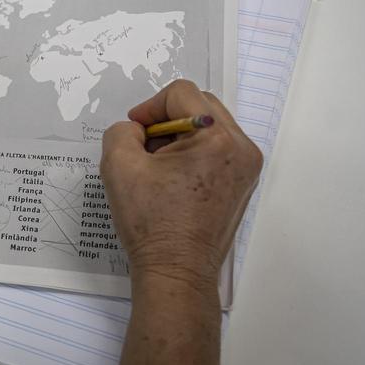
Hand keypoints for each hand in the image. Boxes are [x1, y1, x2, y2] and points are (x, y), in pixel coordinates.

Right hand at [101, 79, 261, 294]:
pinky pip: (217, 149)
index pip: (182, 94)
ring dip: (179, 136)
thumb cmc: (151, 222)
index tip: (134, 132)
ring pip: (209, 126)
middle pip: (201, 105)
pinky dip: (193, 153)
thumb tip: (138, 130)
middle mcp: (241, 148)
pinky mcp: (243, 183)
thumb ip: (122, 130)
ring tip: (157, 166)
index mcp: (217, 138)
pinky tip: (173, 179)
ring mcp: (247, 167)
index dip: (150, 107)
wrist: (176, 270)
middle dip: (167, 119)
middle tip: (144, 146)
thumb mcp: (118, 165)